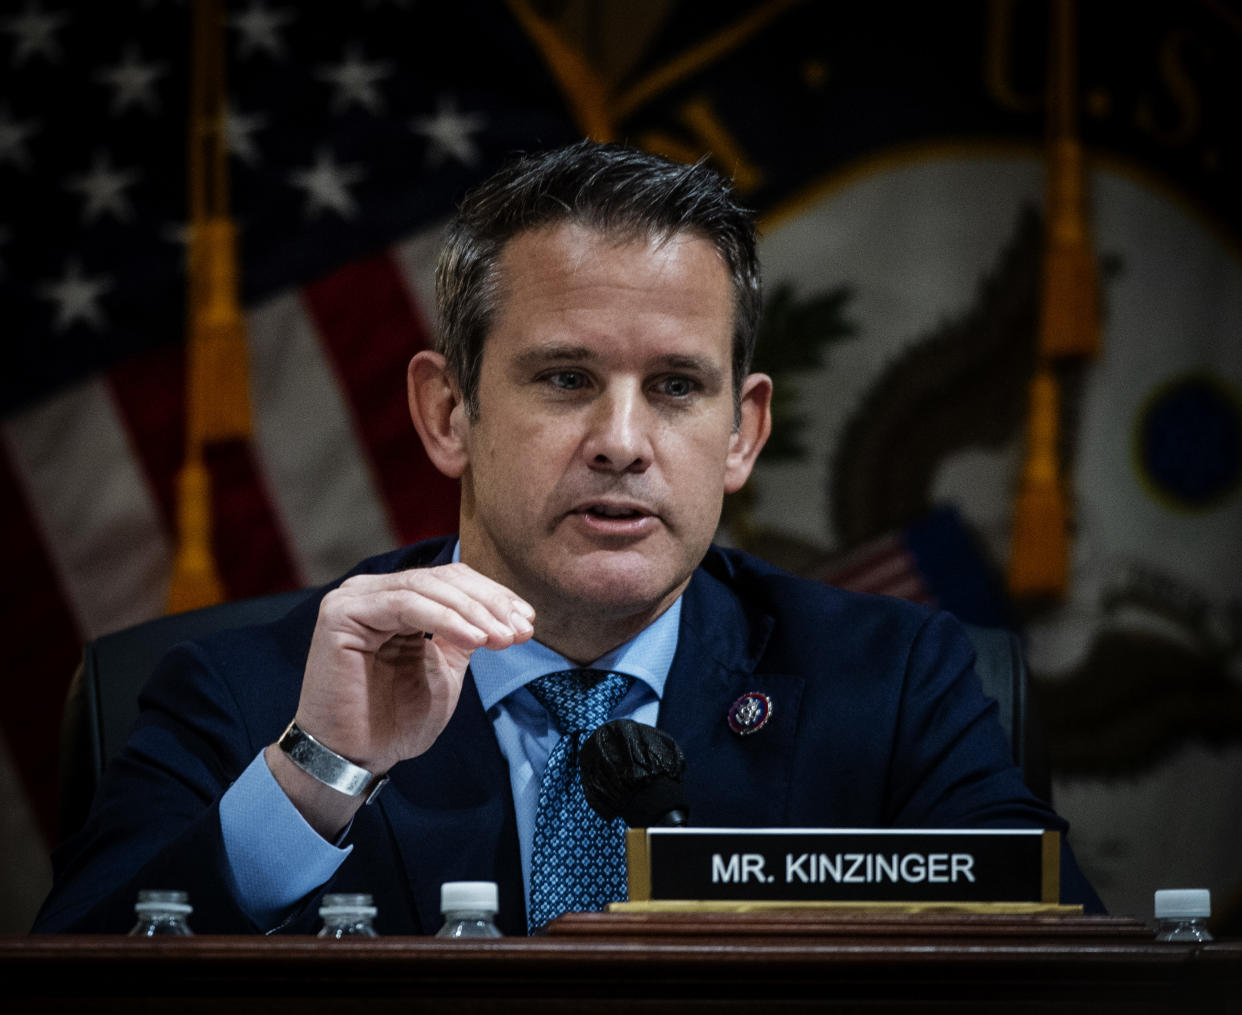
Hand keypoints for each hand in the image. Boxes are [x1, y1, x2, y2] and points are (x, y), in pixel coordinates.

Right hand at [266, 563, 533, 835]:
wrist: (355, 760)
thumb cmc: (395, 720)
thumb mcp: (446, 669)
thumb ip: (465, 635)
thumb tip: (505, 613)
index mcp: (396, 599)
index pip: (453, 581)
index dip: (494, 596)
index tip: (529, 622)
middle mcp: (373, 591)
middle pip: (444, 579)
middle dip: (490, 604)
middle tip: (521, 631)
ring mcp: (355, 598)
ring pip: (428, 588)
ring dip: (473, 612)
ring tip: (503, 639)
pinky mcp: (341, 613)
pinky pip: (404, 604)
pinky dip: (445, 620)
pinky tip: (474, 640)